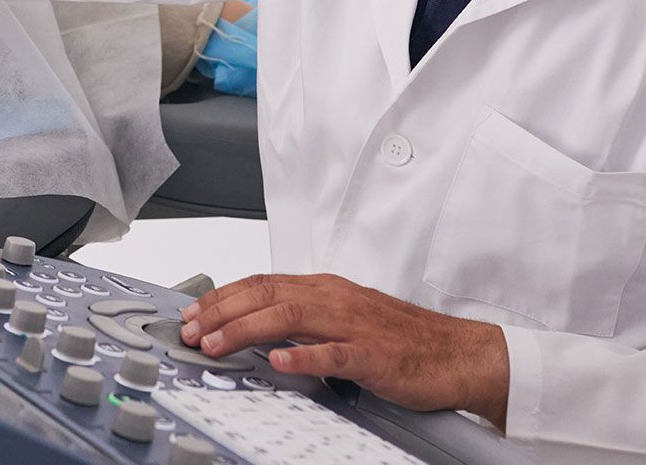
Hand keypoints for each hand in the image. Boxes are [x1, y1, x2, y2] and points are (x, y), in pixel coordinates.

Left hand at [180, 273, 508, 426]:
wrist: (457, 353)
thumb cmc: (402, 338)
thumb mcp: (344, 319)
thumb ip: (303, 319)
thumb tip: (256, 327)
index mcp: (325, 289)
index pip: (262, 283)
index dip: (222, 297)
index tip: (192, 313)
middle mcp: (334, 299)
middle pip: (266, 295)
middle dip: (221, 312)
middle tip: (189, 331)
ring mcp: (354, 326)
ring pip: (289, 317)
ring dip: (245, 330)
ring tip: (215, 344)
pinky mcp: (373, 355)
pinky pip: (334, 353)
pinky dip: (303, 356)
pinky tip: (279, 361)